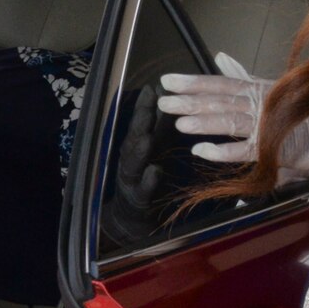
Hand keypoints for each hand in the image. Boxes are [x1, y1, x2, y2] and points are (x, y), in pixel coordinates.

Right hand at [116, 88, 165, 208]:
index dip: (146, 107)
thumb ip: (164, 133)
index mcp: (140, 147)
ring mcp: (132, 180)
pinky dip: (147, 181)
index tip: (154, 88)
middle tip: (150, 104)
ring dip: (139, 150)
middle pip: (135, 137)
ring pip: (133, 162)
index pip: (142, 124)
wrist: (133, 220)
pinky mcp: (138, 200)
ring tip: (147, 138)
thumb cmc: (151, 180)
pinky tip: (154, 171)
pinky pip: (143, 190)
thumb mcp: (160, 154)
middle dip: (140, 121)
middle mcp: (132, 160)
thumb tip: (176, 104)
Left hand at [160, 52, 308, 178]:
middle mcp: (264, 103)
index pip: (223, 83)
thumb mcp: (278, 92)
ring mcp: (270, 124)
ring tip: (179, 122)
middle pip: (221, 100)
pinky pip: (245, 149)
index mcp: (263, 89)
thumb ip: (247, 78)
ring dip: (203, 121)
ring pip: (230, 120)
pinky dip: (223, 150)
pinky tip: (202, 150)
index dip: (195, 82)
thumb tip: (222, 58)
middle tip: (163, 101)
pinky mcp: (278, 147)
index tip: (169, 80)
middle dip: (190, 100)